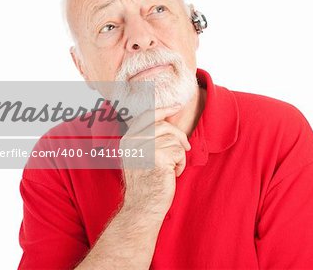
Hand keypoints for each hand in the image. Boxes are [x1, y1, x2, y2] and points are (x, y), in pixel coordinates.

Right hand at [119, 105, 190, 219]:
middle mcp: (133, 141)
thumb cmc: (144, 183)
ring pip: (175, 140)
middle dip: (179, 136)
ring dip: (179, 155)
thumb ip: (148, 138)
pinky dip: (181, 164)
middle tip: (185, 147)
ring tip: (171, 168)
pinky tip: (172, 174)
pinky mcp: (158, 158)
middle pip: (165, 126)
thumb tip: (167, 119)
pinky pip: (180, 152)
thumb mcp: (140, 156)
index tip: (176, 105)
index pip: (147, 115)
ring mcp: (145, 149)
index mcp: (127, 139)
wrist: (142, 207)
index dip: (164, 109)